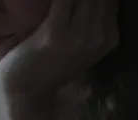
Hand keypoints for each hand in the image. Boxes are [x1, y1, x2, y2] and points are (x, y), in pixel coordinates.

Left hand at [0, 0, 118, 97]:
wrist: (25, 92)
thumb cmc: (48, 68)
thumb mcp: (81, 49)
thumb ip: (93, 24)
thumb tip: (97, 1)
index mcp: (109, 39)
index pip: (112, 0)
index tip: (79, 3)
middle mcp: (98, 36)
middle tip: (66, 4)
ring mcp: (77, 35)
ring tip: (59, 3)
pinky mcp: (54, 32)